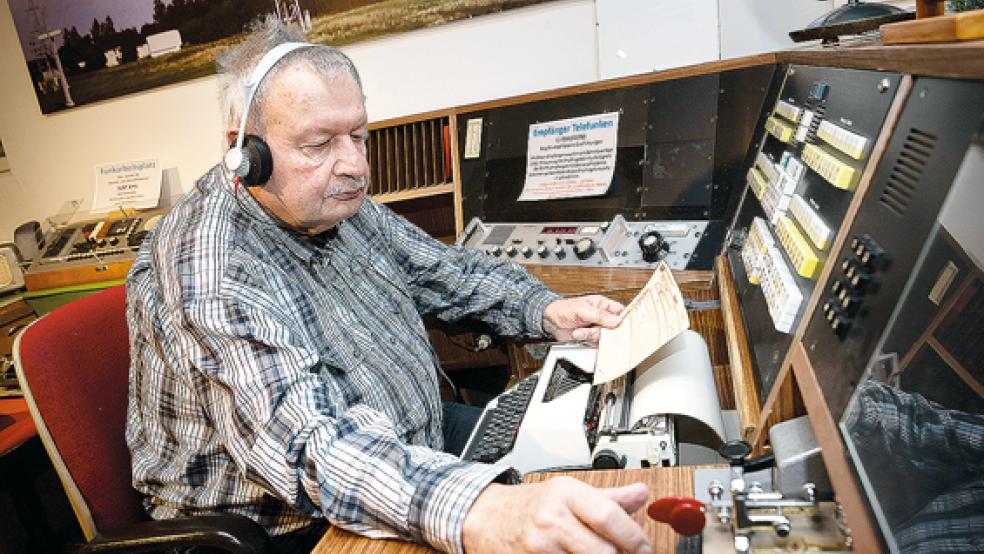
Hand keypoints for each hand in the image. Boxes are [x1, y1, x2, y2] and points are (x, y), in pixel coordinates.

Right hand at [462, 477, 650, 553]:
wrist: (486, 518)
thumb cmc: (530, 506)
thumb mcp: (568, 493)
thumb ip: (609, 499)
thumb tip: (642, 495)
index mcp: (566, 494)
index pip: (609, 517)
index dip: (635, 539)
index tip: (644, 549)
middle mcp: (551, 519)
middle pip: (602, 551)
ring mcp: (538, 547)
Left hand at [542, 295, 623, 342]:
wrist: (549, 321)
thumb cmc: (564, 309)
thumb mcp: (583, 310)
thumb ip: (600, 316)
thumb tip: (616, 320)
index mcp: (603, 305)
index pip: (620, 312)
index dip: (622, 319)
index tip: (619, 325)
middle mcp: (602, 317)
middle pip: (614, 328)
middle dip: (602, 330)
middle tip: (593, 328)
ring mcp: (597, 328)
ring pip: (605, 337)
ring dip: (591, 335)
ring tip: (579, 331)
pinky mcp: (590, 338)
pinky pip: (596, 343)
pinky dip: (587, 341)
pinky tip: (578, 335)